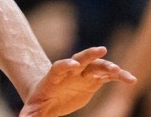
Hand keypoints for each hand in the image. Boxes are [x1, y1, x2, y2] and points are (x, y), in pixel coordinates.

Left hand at [19, 47, 135, 116]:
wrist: (50, 96)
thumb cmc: (40, 101)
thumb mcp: (34, 108)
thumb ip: (31, 114)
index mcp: (54, 76)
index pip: (59, 66)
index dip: (65, 64)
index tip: (72, 64)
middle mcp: (70, 71)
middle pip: (80, 59)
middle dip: (89, 54)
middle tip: (101, 49)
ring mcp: (83, 74)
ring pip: (96, 66)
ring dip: (108, 67)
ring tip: (120, 71)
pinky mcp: (93, 80)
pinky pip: (107, 76)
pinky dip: (118, 77)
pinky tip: (130, 80)